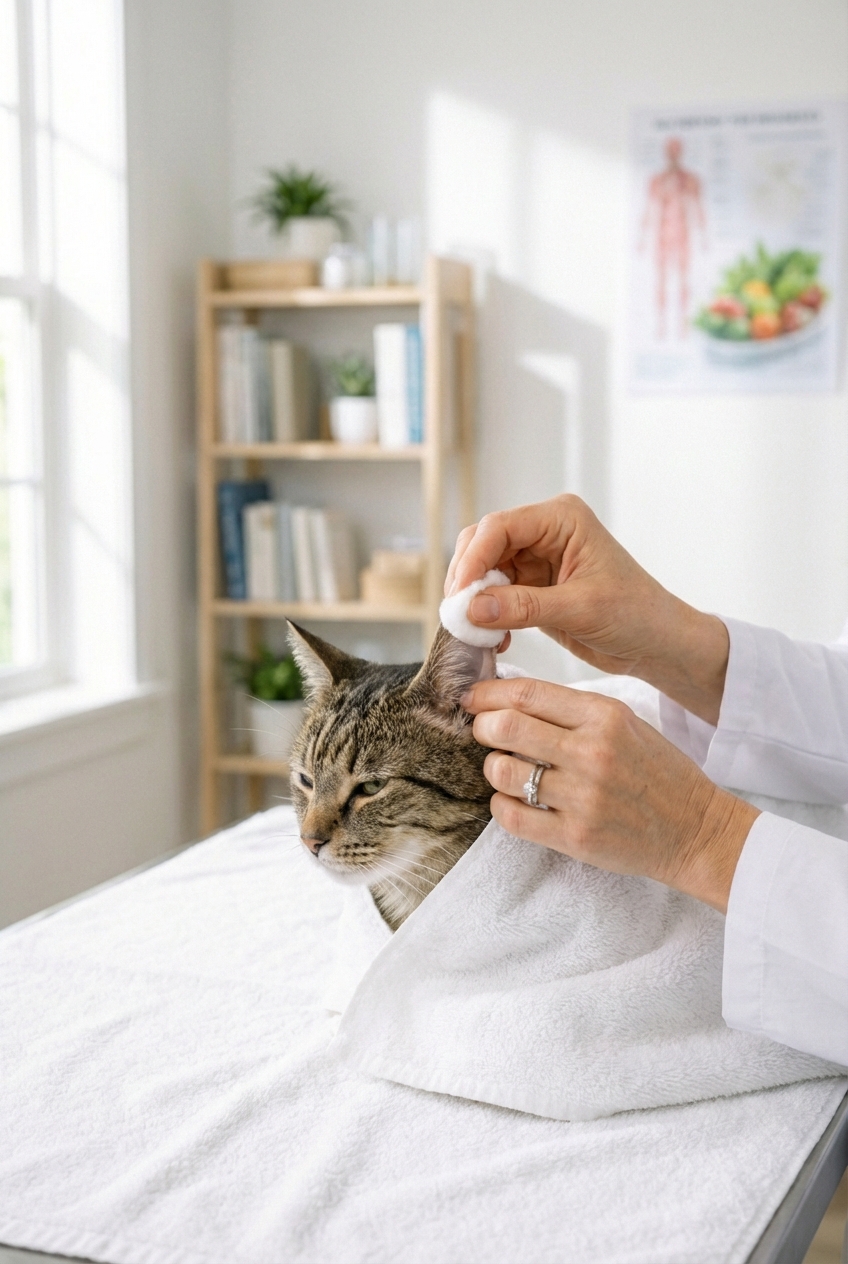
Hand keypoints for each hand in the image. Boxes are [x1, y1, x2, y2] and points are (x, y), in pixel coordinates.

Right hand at [447, 495, 728, 725]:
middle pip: (483, 544)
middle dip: (467, 579)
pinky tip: (495, 639)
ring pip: (483, 571)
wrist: (656, 643)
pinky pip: (493, 595)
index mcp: (561, 519)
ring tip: (476, 632)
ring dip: (474, 601)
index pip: (499, 527)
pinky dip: (486, 616)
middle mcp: (544, 532)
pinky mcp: (531, 586)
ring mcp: (536, 559)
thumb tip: (471, 608)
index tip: (460, 595)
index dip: (473, 558)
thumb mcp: (580, 609)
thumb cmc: (635, 615)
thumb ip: (523, 606)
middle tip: (458, 616)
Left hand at [463, 674, 758, 912]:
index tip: (472, 698)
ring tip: (505, 770)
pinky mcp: (576, 837)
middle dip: (482, 728)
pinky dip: (501, 805)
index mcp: (605, 715)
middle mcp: (593, 752)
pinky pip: (512, 816)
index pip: (528, 693)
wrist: (695, 829)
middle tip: (483, 733)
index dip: (489, 694)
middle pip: (506, 728)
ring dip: (493, 769)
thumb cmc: (656, 772)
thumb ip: (572, 711)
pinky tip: (513, 800)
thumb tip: (509, 699)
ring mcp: (583, 797)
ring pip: (503, 772)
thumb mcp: (625, 723)